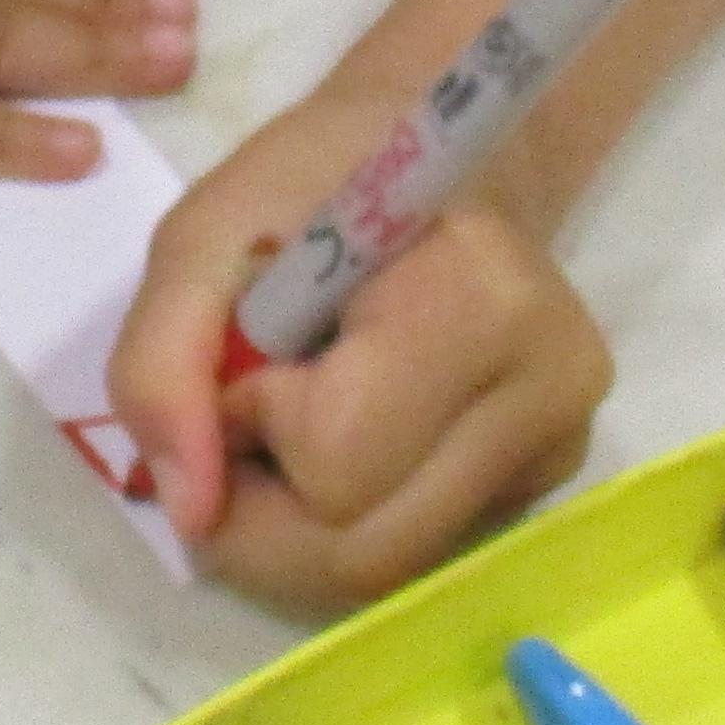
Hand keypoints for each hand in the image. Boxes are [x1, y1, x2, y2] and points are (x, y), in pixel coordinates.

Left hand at [106, 95, 613, 611]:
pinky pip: (414, 551)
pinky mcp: (545, 484)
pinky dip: (348, 520)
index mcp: (483, 301)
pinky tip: (348, 438)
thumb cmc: (319, 181)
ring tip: (293, 424)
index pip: (336, 459)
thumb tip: (187, 509)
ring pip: (387, 569)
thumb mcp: (203, 237)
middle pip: (364, 551)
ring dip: (298, 526)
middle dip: (263, 513)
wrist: (444, 155)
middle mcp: (553, 393)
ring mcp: (561, 449)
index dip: (256, 425)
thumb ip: (163, 362)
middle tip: (245, 418)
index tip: (251, 352)